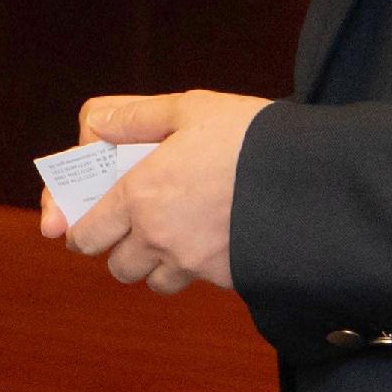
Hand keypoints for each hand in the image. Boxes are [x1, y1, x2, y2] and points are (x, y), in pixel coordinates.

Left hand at [48, 91, 268, 294]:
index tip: (81, 228)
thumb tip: (96, 127)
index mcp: (139, 195)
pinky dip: (196, 267)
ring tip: (175, 235)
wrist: (312, 177)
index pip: (87, 236)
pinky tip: (212, 238)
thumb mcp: (189, 109)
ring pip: (156, 282)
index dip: (79, 232)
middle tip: (133, 228)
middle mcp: (159, 237)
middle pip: (119, 267)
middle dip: (119, 251)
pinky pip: (198, 281)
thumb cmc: (247, 136)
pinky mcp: (227, 278)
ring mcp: (194, 263)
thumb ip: (135, 118)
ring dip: (156, 265)